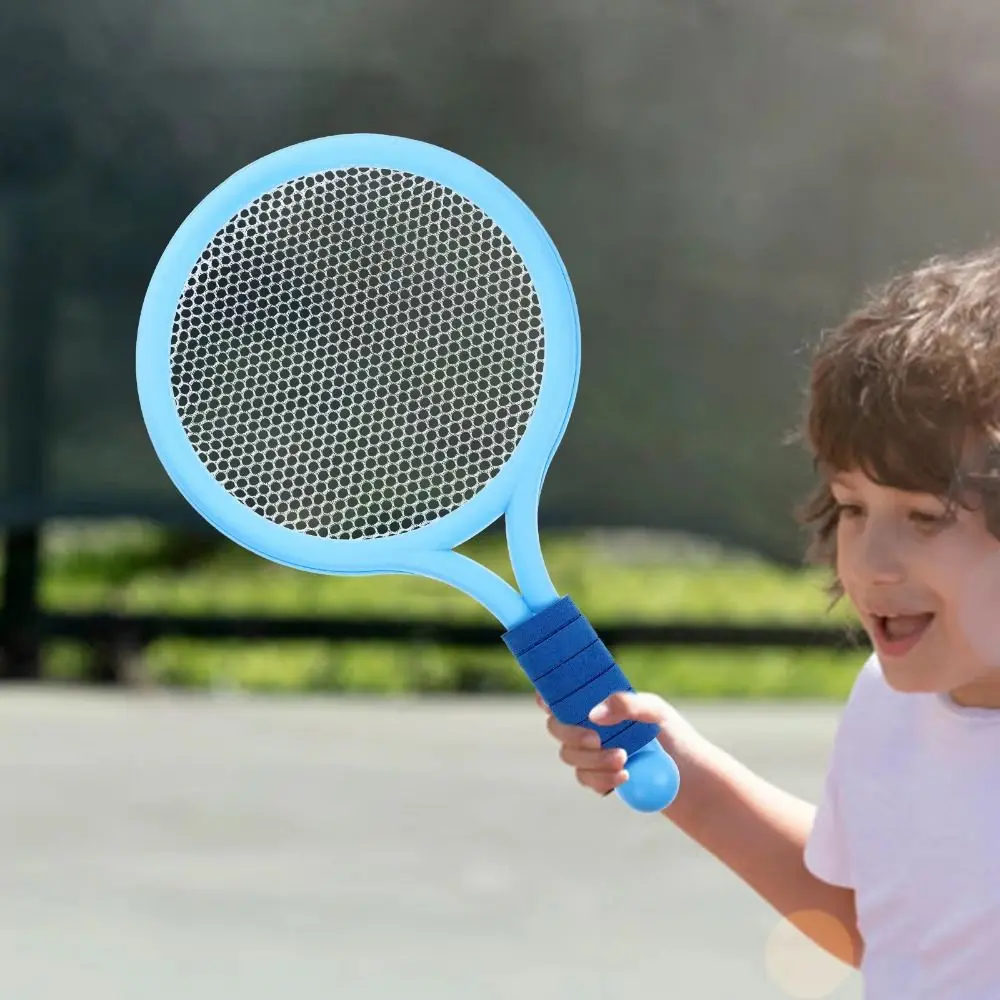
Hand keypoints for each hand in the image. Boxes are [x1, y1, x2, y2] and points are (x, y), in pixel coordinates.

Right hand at [537, 689, 695, 797]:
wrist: (688, 777)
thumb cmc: (671, 734)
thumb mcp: (655, 711)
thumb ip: (627, 705)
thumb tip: (593, 714)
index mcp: (598, 701)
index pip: (562, 694)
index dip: (547, 696)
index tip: (548, 703)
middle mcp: (587, 724)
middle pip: (556, 726)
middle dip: (572, 734)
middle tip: (596, 740)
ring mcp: (589, 752)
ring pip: (568, 755)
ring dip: (592, 759)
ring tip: (623, 760)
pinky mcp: (596, 777)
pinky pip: (584, 777)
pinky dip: (601, 778)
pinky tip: (624, 777)